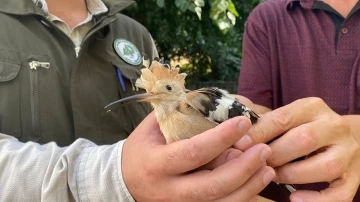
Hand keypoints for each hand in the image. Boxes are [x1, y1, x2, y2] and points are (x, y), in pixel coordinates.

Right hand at [122, 112, 274, 201]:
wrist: (125, 181)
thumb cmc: (143, 148)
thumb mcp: (153, 126)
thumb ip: (180, 114)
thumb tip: (216, 103)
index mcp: (157, 164)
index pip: (193, 152)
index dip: (221, 138)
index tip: (242, 122)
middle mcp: (168, 191)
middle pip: (212, 186)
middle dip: (243, 168)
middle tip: (263, 150)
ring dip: (249, 186)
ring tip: (268, 168)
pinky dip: (241, 198)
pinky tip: (255, 184)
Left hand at [235, 97, 359, 201]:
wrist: (346, 138)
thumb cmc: (304, 129)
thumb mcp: (289, 118)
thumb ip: (266, 123)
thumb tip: (235, 135)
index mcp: (313, 107)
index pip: (283, 118)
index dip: (259, 133)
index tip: (239, 144)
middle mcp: (335, 126)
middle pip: (303, 140)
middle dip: (275, 155)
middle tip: (255, 164)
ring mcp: (348, 152)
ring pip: (324, 167)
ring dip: (292, 175)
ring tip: (273, 177)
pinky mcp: (354, 177)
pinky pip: (339, 194)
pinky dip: (316, 200)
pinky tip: (295, 199)